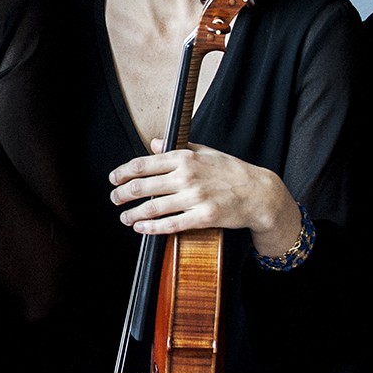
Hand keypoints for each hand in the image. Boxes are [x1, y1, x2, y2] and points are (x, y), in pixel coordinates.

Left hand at [109, 139, 301, 255]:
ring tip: (125, 217)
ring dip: (133, 214)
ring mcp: (195, 197)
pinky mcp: (203, 217)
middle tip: (115, 199)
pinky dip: (152, 228)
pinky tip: (141, 229)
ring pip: (153, 207)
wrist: (259, 193)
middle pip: (143, 186)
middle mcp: (187, 176)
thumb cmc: (231, 171)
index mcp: (185, 157)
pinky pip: (171, 225)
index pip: (144, 163)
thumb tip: (153, 142)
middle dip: (122, 194)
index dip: (123, 172)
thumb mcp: (205, 152)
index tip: (113, 178)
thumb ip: (177, 147)